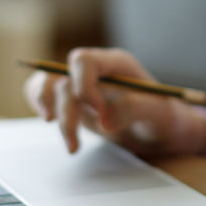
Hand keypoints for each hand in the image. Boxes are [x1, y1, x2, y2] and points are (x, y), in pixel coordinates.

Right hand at [23, 47, 205, 156]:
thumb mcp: (160, 114)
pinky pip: (44, 92)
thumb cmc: (164, 118)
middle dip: (65, 112)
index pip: (84, 61)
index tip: (97, 113)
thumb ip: (135, 110)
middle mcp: (96, 70)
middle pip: (62, 78)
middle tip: (74, 145)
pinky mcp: (73, 99)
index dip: (83, 86)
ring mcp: (82, 83)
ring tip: (71, 145)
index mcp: (117, 64)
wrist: (161, 131)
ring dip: (49, 112)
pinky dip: (41, 107)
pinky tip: (57, 127)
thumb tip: (103, 120)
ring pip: (48, 85)